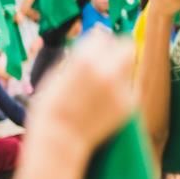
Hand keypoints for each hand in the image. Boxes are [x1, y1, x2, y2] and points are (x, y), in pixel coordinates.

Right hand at [25, 32, 135, 161]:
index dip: (97, 44)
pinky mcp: (129, 105)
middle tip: (108, 61)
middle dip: (118, 51)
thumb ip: (76, 59)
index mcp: (85, 60)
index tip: (94, 50)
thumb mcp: (55, 75)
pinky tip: (103, 103)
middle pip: (127, 47)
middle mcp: (108, 70)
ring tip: (100, 89)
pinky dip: (120, 92)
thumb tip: (89, 49)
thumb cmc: (50, 109)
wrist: (60, 140)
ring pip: (129, 69)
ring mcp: (121, 88)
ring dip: (119, 73)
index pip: (103, 37)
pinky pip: (129, 90)